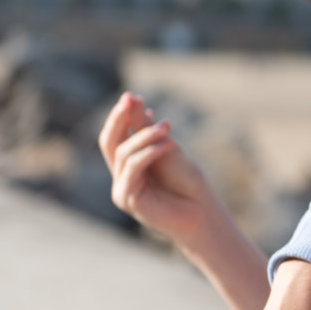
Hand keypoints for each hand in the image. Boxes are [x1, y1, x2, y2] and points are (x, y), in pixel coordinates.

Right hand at [98, 92, 217, 245]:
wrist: (201, 212)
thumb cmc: (186, 182)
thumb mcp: (166, 148)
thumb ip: (146, 129)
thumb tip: (132, 99)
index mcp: (129, 163)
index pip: (115, 135)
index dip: (120, 116)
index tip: (132, 97)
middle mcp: (121, 175)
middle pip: (109, 142)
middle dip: (118, 119)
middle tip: (130, 100)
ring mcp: (122, 188)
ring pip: (123, 153)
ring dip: (145, 136)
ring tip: (167, 127)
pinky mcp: (128, 199)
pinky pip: (132, 169)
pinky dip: (148, 153)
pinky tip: (167, 144)